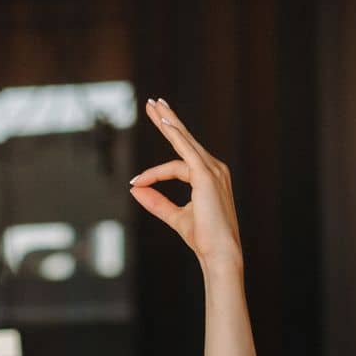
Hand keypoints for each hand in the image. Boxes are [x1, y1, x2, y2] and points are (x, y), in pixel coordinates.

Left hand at [129, 97, 243, 268]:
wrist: (219, 253)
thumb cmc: (203, 238)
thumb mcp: (175, 217)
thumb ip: (156, 202)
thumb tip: (135, 190)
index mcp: (209, 177)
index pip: (177, 165)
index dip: (154, 173)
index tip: (135, 182)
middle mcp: (214, 168)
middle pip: (185, 139)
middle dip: (168, 120)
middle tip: (153, 102)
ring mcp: (213, 170)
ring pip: (185, 140)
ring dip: (168, 121)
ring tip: (153, 105)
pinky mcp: (207, 176)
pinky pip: (187, 151)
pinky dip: (175, 136)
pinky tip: (164, 122)